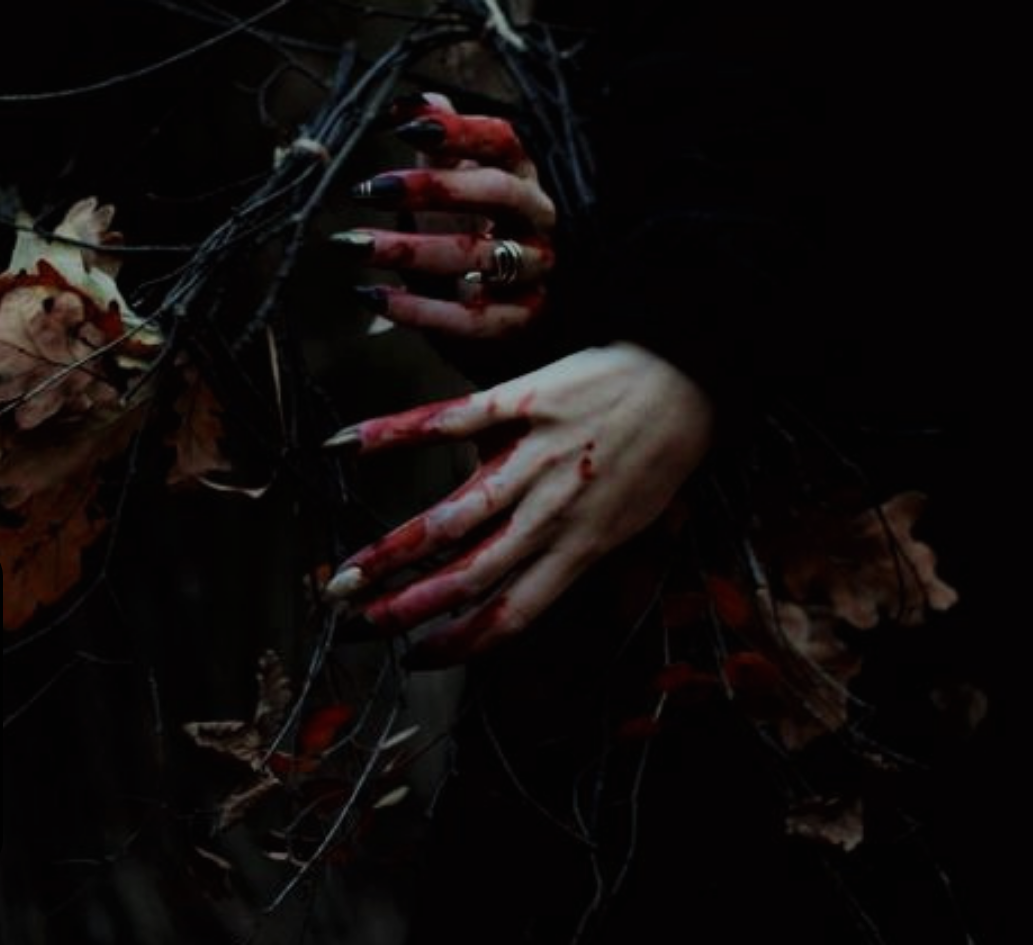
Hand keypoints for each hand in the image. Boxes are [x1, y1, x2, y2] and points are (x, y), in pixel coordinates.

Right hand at [323, 343, 713, 668]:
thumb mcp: (635, 519)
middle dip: (406, 609)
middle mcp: (550, 515)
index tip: (417, 656)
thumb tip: (524, 568)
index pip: (512, 615)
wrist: (687, 374)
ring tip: (345, 577)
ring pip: (449, 520)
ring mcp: (530, 461)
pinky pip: (447, 424)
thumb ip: (577, 549)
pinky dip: (394, 435)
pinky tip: (347, 446)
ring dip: (390, 554)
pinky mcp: (518, 404)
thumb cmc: (665, 448)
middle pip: (467, 579)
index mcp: (582, 549)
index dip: (459, 645)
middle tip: (357, 625)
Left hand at [334, 93, 554, 336]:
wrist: (496, 306)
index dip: (458, 130)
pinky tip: (374, 296)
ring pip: (478, 257)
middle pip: (497, 192)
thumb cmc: (471, 231)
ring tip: (353, 244)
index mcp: (521, 176)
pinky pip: (470, 319)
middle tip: (369, 189)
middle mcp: (536, 219)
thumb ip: (437, 145)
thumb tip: (414, 100)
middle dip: (432, 188)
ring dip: (410, 250)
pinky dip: (421, 310)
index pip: (502, 141)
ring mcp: (533, 271)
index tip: (403, 127)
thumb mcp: (453, 184)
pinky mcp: (519, 320)